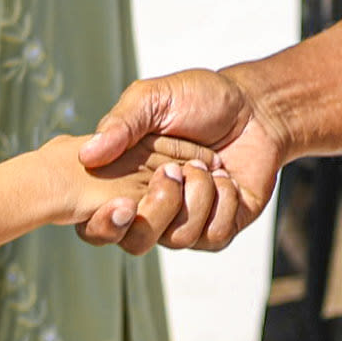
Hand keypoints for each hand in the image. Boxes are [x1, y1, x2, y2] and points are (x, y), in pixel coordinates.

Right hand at [76, 69, 282, 252]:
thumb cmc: (199, 99)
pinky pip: (213, 235)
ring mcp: (185, 222)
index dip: (105, 224)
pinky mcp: (219, 228)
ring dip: (197, 195)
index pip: (97, 223)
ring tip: (205, 164)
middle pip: (135, 242)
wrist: (254, 108)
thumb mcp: (153, 98)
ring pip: (179, 239)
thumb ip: (120, 123)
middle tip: (173, 170)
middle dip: (158, 208)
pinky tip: (225, 178)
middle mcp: (150, 208)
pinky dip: (223, 202)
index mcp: (123, 182)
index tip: (124, 204)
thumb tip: (87, 154)